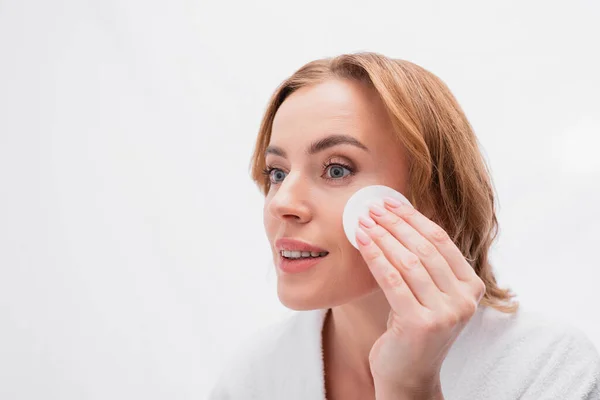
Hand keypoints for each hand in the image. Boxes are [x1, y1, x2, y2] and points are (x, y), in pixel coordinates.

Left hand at [355, 197, 485, 396]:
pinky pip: (393, 281)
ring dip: (383, 237)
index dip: (414, 218)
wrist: (408, 376)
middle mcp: (464, 300)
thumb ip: (426, 264)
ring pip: (409, 262)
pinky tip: (362, 242)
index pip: (441, 241)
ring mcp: (445, 314)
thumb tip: (399, 219)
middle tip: (372, 208)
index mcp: (471, 287)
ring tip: (363, 222)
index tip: (391, 203)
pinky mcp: (421, 324)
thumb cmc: (414, 329)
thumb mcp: (429, 294)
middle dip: (395, 224)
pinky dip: (376, 257)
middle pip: (425, 248)